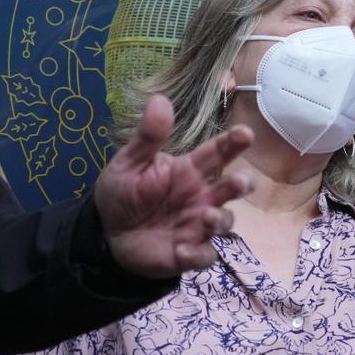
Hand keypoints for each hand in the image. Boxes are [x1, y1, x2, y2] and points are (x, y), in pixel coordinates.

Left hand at [95, 95, 253, 278]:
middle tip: (241, 182)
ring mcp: (198, 225)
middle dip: (241, 185)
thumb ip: (149, 136)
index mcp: (190, 171)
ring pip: (225, 222)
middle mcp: (202, 196)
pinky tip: (183, 249)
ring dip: (220, 220)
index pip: (218, 153)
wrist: (108, 235)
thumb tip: (160, 99)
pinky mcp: (189, 252)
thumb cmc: (125, 193)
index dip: (233, 143)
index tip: (246, 133)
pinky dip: (199, 254)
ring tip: (206, 216)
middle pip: (232, 188)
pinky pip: (204, 255)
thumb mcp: (129, 163)